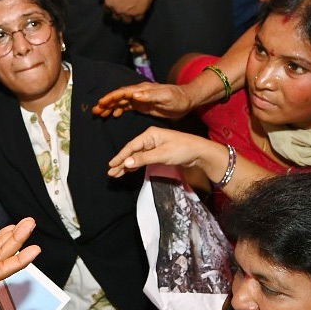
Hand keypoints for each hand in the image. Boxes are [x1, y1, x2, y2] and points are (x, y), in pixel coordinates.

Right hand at [92, 82, 193, 118]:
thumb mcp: (165, 97)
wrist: (186, 100)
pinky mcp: (143, 105)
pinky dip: (119, 110)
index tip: (101, 103)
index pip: (123, 92)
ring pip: (121, 102)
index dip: (111, 97)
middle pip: (119, 97)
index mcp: (143, 90)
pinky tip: (114, 114)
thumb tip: (134, 95)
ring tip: (99, 113)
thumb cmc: (177, 98)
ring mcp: (140, 99)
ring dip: (110, 107)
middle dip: (106, 103)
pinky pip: (128, 106)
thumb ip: (150, 96)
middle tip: (95, 110)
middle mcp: (139, 93)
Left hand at [99, 0, 158, 24]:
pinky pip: (137, 19)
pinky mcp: (139, 13)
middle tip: (123, 7)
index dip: (111, 7)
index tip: (115, 4)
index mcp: (109, 2)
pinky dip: (138, 15)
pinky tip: (139, 10)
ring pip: (126, 20)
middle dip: (119, 12)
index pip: (107, 10)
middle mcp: (118, 10)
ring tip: (131, 11)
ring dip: (128, 16)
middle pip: (116, 17)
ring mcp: (129, 13)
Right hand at [107, 127, 230, 180]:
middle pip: (131, 151)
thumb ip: (144, 158)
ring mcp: (154, 145)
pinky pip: (142, 158)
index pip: (131, 146)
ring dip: (126, 165)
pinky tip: (129, 169)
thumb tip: (126, 162)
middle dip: (121, 162)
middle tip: (111, 173)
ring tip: (117, 174)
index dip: (120, 156)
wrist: (199, 152)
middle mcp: (150, 138)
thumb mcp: (162, 154)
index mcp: (150, 134)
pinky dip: (135, 164)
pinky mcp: (158, 152)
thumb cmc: (183, 149)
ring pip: (136, 156)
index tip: (111, 166)